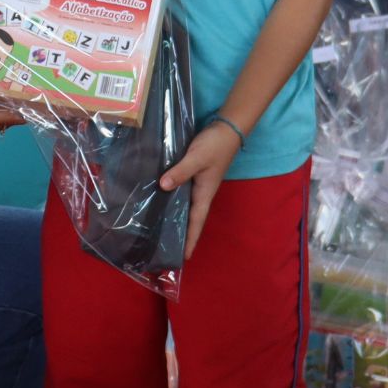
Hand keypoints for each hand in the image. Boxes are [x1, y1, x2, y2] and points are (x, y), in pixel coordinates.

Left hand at [159, 119, 241, 256]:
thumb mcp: (196, 159)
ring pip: (185, 206)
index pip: (196, 223)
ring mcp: (199, 184)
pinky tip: (162, 199)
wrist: (227, 129)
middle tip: (165, 247)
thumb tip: (163, 186)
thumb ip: (180, 172)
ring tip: (160, 228)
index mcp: (204, 194)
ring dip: (176, 217)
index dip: (190, 240)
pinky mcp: (195, 174)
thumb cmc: (215, 146)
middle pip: (190, 219)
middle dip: (181, 234)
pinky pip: (183, 192)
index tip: (183, 258)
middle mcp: (201, 193)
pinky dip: (173, 199)